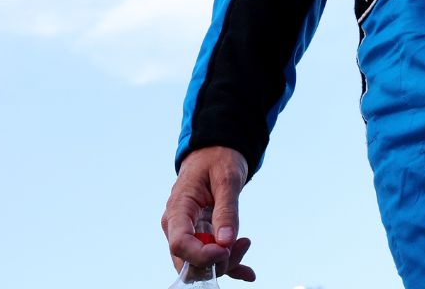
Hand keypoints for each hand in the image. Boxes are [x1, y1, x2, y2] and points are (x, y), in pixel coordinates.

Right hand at [162, 146, 256, 280]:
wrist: (215, 150)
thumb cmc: (218, 159)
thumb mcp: (226, 179)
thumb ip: (226, 210)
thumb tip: (226, 241)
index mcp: (177, 210)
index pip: (179, 245)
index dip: (202, 255)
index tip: (227, 249)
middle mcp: (176, 225)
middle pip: (188, 261)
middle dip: (216, 262)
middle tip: (242, 244)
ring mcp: (187, 232)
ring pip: (200, 264)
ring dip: (225, 262)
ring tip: (246, 243)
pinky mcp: (199, 235)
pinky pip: (210, 258)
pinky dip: (229, 266)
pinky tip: (248, 273)